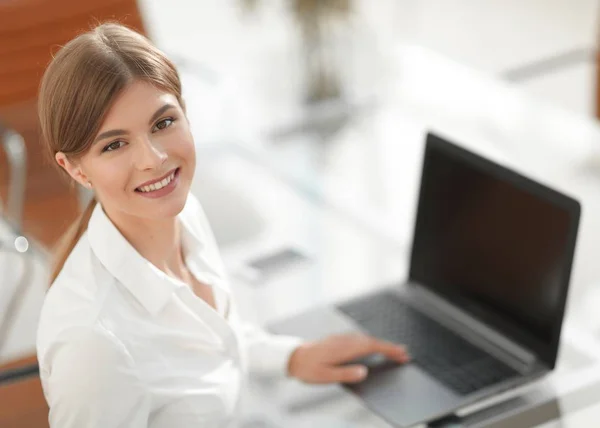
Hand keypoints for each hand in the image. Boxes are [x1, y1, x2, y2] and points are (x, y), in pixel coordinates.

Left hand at [287, 333, 408, 383]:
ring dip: (380, 343)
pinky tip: (371, 346)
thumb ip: (346, 374)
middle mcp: (344, 340)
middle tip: (403, 354)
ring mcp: (341, 338)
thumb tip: (364, 372)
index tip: (402, 354)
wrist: (292, 357)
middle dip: (389, 346)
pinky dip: (370, 342)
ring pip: (366, 338)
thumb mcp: (326, 376)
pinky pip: (358, 338)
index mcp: (344, 348)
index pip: (372, 347)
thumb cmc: (307, 368)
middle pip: (372, 341)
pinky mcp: (337, 339)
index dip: (389, 350)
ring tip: (392, 351)